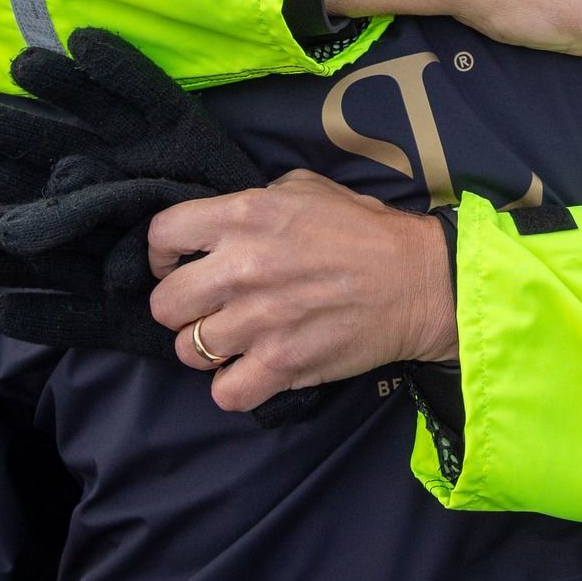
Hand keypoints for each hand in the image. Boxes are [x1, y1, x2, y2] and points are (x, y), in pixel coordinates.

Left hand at [147, 171, 456, 412]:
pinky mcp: (282, 365)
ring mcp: (259, 320)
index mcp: (246, 215)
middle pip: (163, 303)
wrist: (420, 281)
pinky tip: (251, 371)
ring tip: (234, 340)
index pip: (162, 235)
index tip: (177, 264)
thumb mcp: (307, 188)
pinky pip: (224, 392)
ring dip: (206, 349)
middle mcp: (243, 267)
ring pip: (187, 351)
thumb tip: (224, 219)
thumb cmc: (366, 230)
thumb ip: (257, 198)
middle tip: (206, 307)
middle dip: (180, 308)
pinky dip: (233, 387)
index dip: (161, 254)